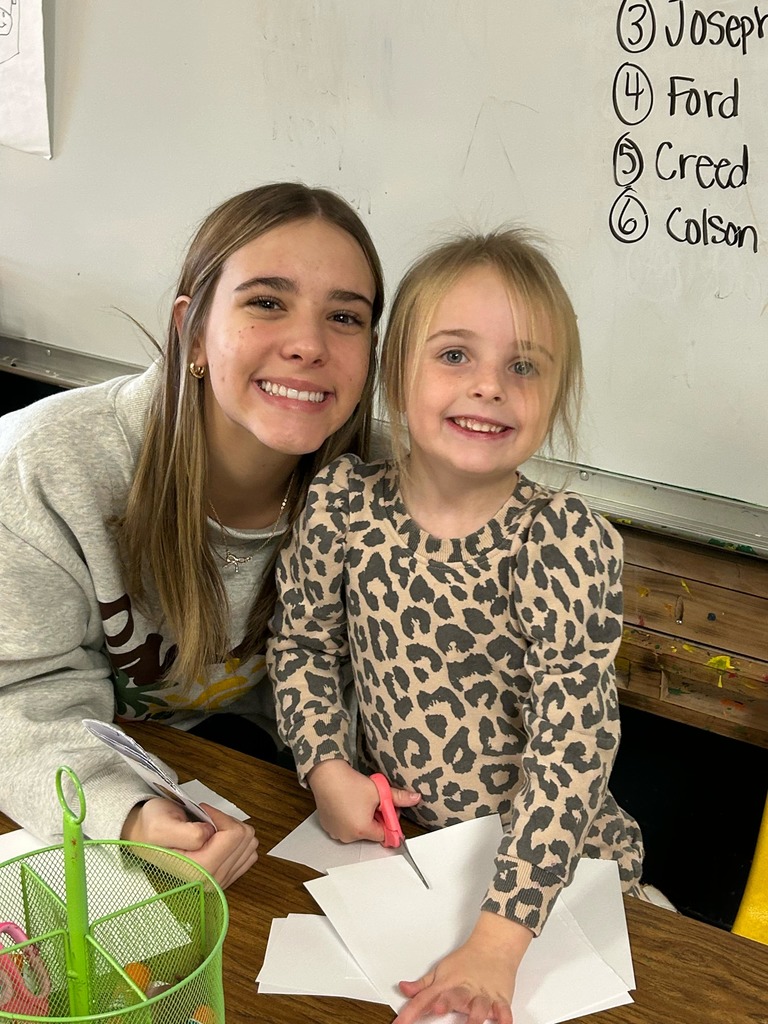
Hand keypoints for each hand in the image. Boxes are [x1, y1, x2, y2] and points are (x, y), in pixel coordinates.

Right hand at [121, 798, 257, 887]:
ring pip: (250, 844)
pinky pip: (248, 854)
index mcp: (199, 870)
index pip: (234, 835)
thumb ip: (190, 833)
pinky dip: (236, 841)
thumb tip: (211, 835)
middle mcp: (211, 881)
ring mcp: (219, 881)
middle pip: (246, 839)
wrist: (145, 837)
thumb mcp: (163, 825)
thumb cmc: (152, 827)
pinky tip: (218, 838)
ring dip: (233, 830)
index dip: (221, 817)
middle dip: (227, 823)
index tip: (203, 813)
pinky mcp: (224, 877)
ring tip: (210, 829)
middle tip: (206, 820)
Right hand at [307, 759, 419, 843]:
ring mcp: (336, 833)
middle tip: (374, 802)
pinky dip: (348, 818)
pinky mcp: (328, 827)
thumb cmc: (349, 783)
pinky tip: (348, 804)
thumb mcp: (379, 790)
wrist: (326, 775)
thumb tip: (416, 798)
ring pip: (357, 830)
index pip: (385, 835)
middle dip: (376, 819)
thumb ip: (399, 797)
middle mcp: (348, 836)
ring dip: (362, 819)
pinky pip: (344, 827)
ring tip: (359, 802)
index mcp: (362, 830)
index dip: (389, 822)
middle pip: (371, 832)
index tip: (387, 811)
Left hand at [394, 911, 532, 1023]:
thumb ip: (423, 985)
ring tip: (471, 1022)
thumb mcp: (441, 971)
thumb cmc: (467, 961)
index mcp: (447, 984)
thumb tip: (403, 989)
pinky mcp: (500, 998)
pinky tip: (503, 1023)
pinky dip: (504, 1018)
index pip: (425, 999)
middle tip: (437, 1008)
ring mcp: (482, 994)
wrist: (493, 946)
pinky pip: (503, 1009)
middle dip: (446, 1003)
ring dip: (475, 1014)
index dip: (410, 1012)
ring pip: (479, 1005)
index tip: (399, 1023)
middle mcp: (464, 991)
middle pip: (454, 997)